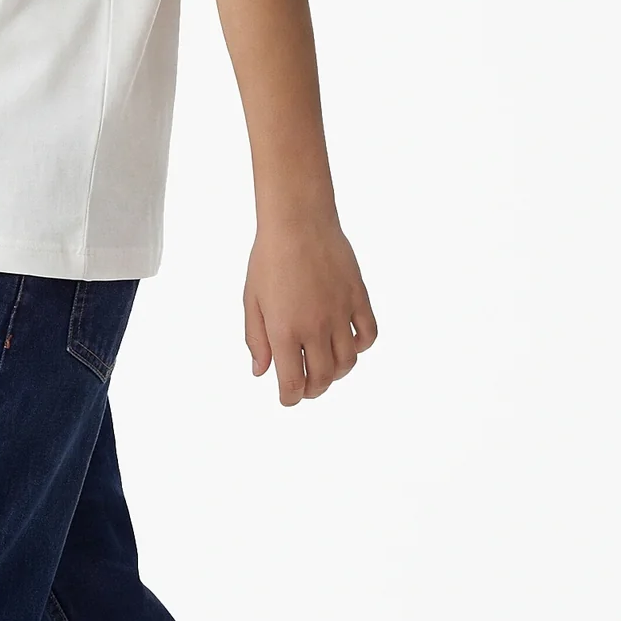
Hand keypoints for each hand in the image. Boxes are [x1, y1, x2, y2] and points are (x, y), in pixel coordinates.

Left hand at [243, 216, 377, 404]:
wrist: (298, 222)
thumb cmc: (269, 259)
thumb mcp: (252, 301)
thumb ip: (257, 339)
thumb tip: (261, 372)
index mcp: (285, 331)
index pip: (293, 383)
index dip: (291, 398)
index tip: (288, 398)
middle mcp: (315, 327)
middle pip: (323, 378)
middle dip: (314, 390)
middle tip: (307, 387)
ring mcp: (340, 313)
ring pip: (348, 362)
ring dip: (337, 372)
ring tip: (326, 367)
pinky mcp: (358, 298)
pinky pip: (368, 334)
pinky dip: (361, 346)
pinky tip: (348, 342)